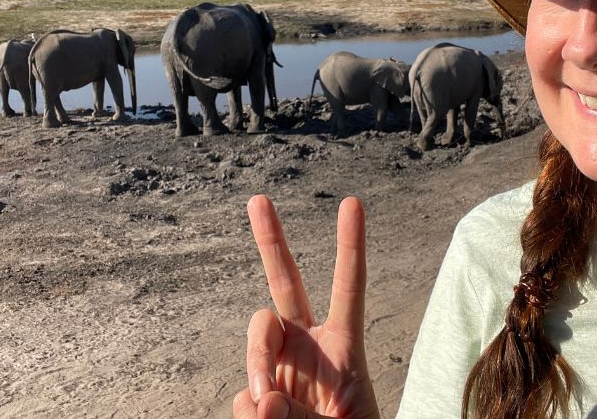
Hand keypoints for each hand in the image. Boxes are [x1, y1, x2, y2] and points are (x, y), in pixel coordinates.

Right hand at [233, 195, 379, 418]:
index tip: (352, 203)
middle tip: (258, 199)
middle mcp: (309, 346)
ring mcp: (281, 366)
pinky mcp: (258, 394)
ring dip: (257, 367)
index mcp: (344, 346)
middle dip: (272, 241)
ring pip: (256, 341)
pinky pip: (244, 395)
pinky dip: (249, 413)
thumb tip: (259, 399)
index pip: (348, 288)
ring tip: (267, 411)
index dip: (350, 246)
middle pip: (286, 284)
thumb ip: (304, 417)